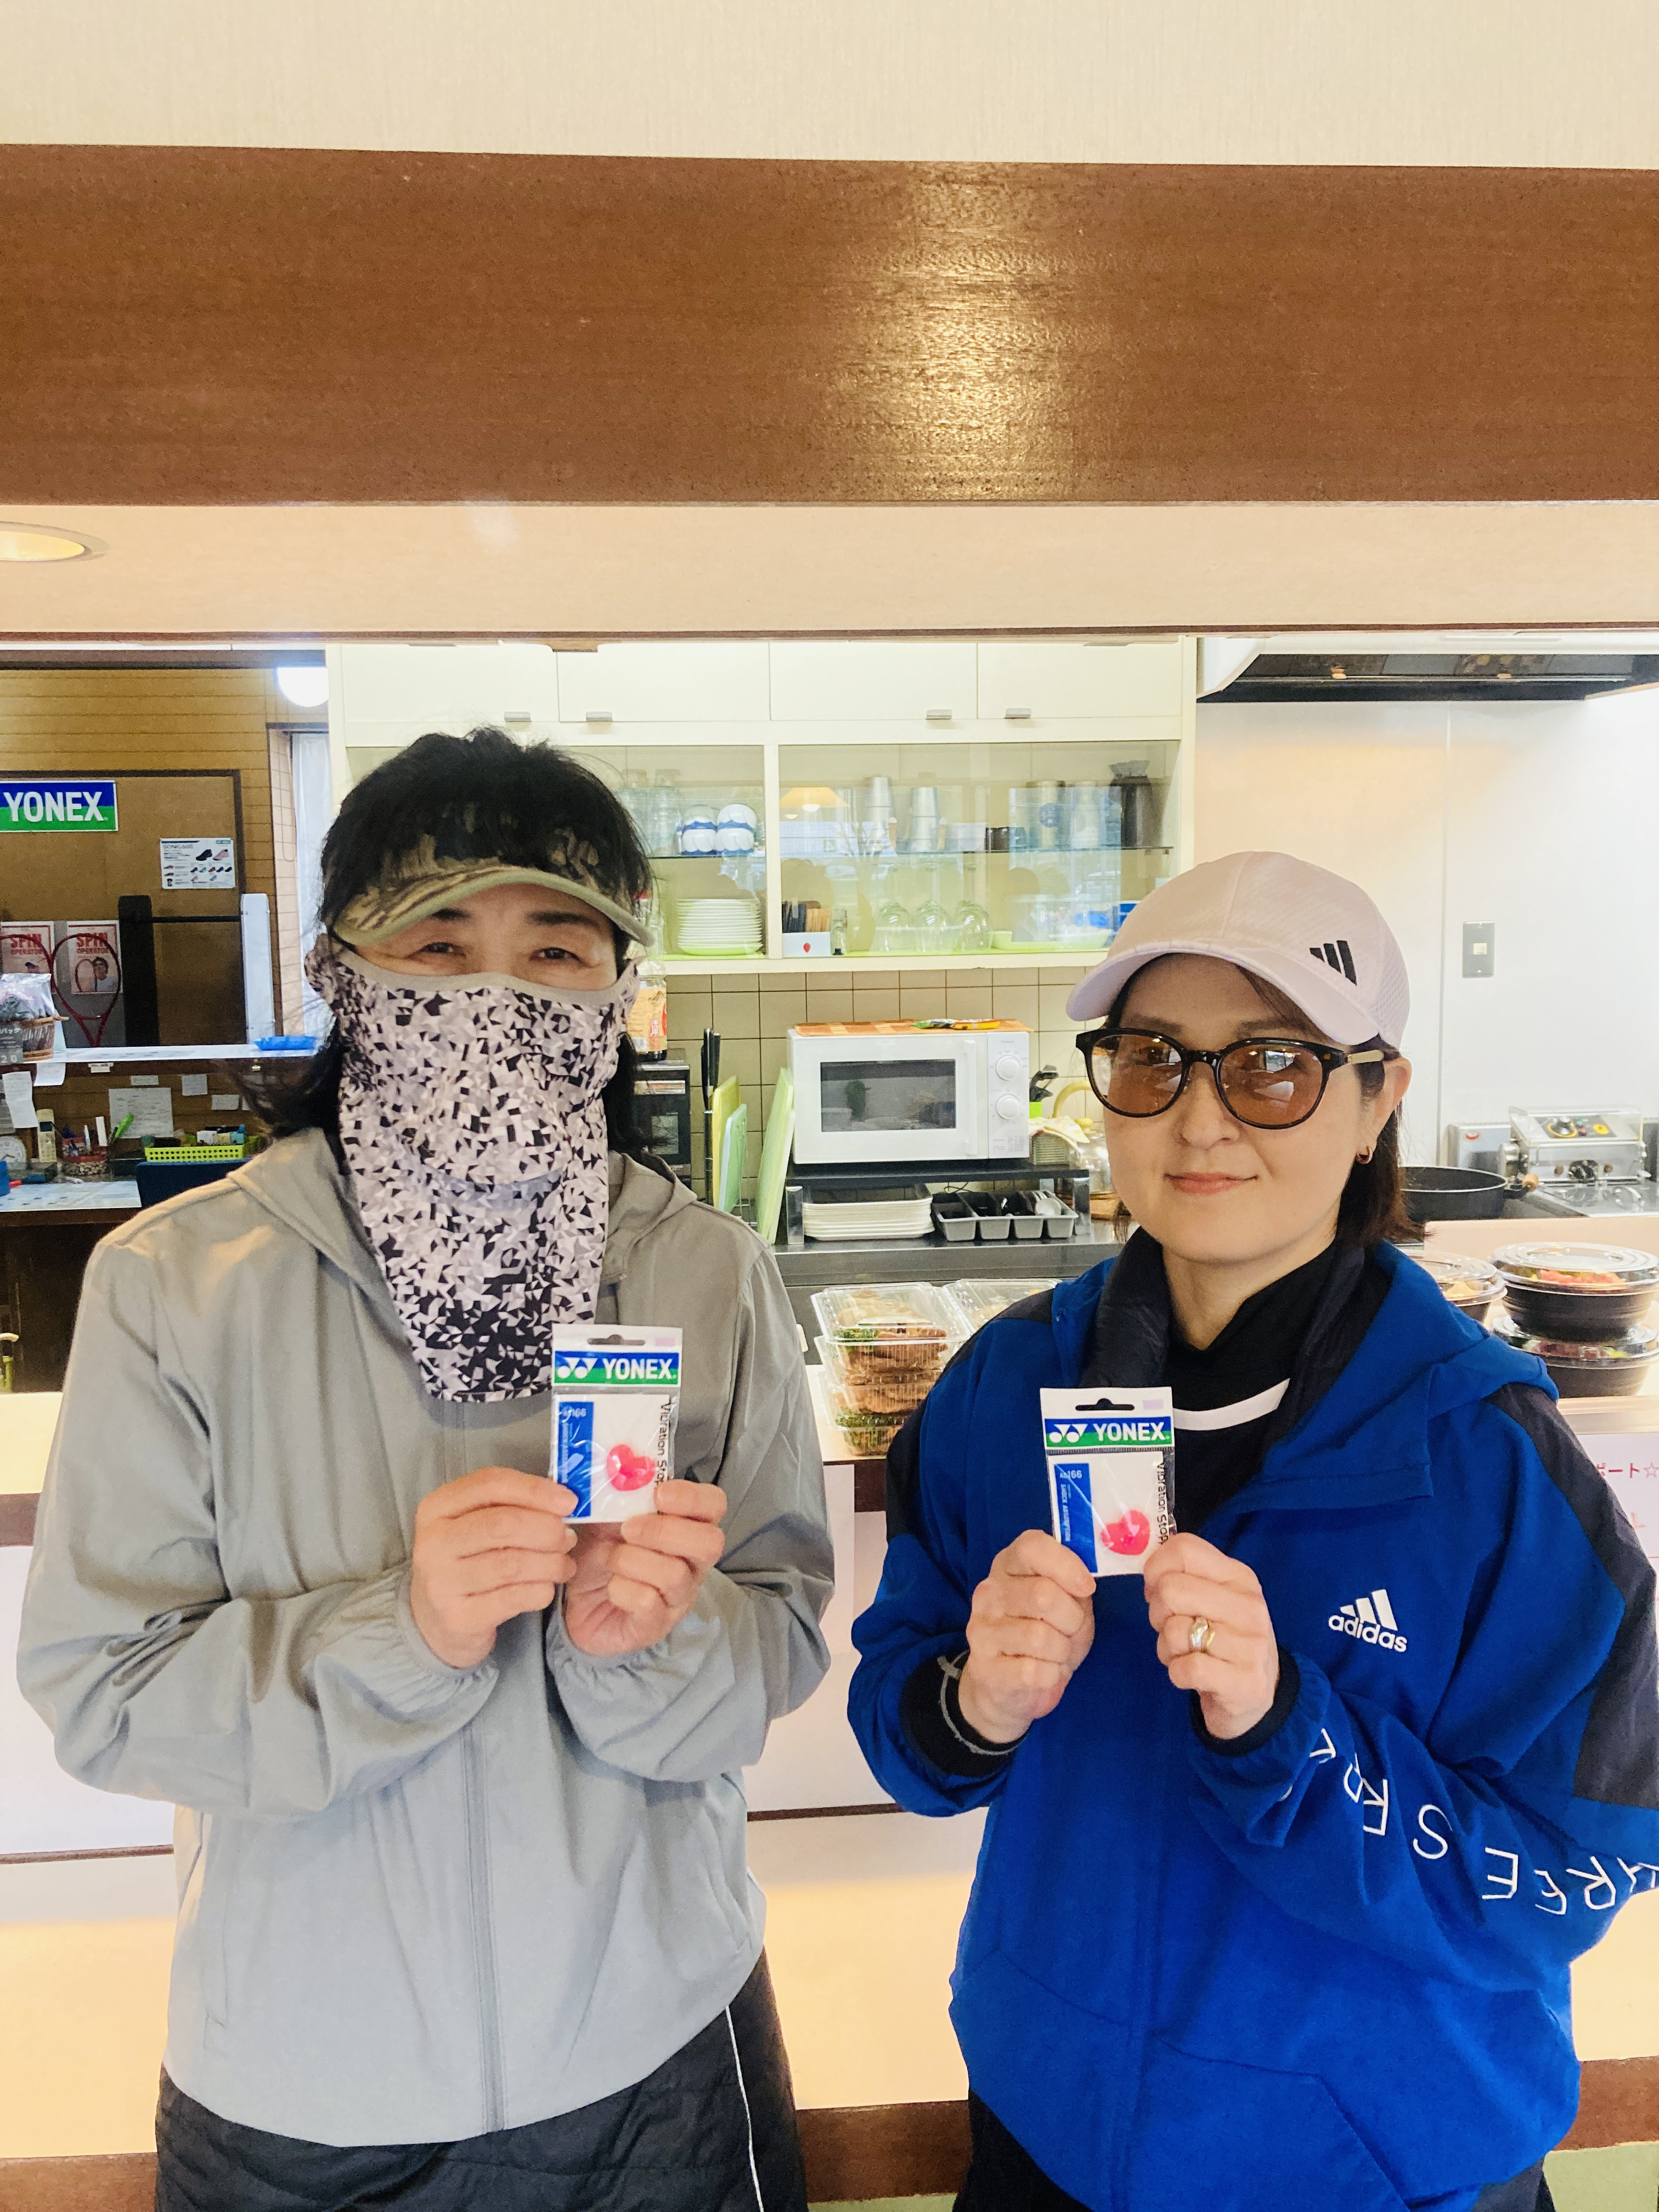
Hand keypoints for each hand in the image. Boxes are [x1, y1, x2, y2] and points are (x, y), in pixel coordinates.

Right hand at [410, 1466, 576, 1670]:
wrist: (435, 1620)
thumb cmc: (466, 1561)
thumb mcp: (474, 1524)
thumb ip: (511, 1506)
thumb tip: (564, 1502)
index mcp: (437, 1507)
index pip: (491, 1484)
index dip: (536, 1490)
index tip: (569, 1501)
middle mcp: (432, 1542)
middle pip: (503, 1523)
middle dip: (547, 1529)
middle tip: (568, 1538)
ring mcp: (440, 1582)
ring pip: (512, 1563)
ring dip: (551, 1563)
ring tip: (564, 1565)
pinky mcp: (457, 1617)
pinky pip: (514, 1598)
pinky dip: (541, 1591)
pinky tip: (547, 1588)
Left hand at [562, 1479, 728, 1657]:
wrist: (577, 1604)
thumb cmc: (600, 1554)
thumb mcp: (605, 1517)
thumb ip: (616, 1494)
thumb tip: (616, 1467)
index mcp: (685, 1527)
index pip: (714, 1505)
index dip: (692, 1497)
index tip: (658, 1493)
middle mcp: (692, 1563)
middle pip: (710, 1543)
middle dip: (665, 1531)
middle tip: (628, 1528)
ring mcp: (678, 1597)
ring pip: (675, 1575)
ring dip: (633, 1560)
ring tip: (610, 1558)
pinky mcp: (656, 1625)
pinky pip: (649, 1604)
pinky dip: (623, 1589)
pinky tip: (610, 1586)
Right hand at [957, 1529, 1096, 1745]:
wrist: (1012, 1687)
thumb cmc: (1048, 1635)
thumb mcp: (1068, 1604)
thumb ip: (1075, 1586)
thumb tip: (1084, 1582)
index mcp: (1008, 1567)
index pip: (1031, 1547)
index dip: (1065, 1564)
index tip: (1086, 1587)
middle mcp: (988, 1594)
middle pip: (1043, 1595)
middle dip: (1071, 1619)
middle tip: (1070, 1630)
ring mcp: (981, 1631)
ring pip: (1040, 1636)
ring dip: (1062, 1650)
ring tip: (1056, 1653)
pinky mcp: (984, 1668)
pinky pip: (1034, 1671)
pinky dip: (1051, 1675)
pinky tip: (1044, 1673)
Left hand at [1143, 1531, 1278, 1741]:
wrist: (1256, 1694)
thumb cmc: (1222, 1638)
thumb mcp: (1211, 1598)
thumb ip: (1182, 1576)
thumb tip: (1148, 1568)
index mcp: (1239, 1577)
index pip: (1184, 1548)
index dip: (1155, 1568)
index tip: (1156, 1589)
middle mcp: (1249, 1606)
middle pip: (1170, 1589)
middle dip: (1157, 1613)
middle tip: (1173, 1627)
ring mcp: (1251, 1646)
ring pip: (1174, 1631)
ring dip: (1167, 1648)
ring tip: (1187, 1653)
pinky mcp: (1245, 1683)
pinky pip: (1185, 1669)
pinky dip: (1177, 1674)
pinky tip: (1193, 1675)